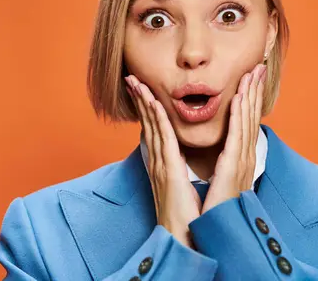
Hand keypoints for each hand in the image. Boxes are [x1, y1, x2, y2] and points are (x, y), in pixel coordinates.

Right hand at [124, 75, 200, 247]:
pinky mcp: (168, 171)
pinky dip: (156, 120)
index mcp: (164, 164)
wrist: (182, 239)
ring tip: (136, 83)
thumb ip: (179, 169)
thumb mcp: (181, 187)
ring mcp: (161, 165)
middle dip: (140, 100)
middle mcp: (158, 161)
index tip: (143, 90)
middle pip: (148, 123)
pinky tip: (152, 103)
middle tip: (132, 79)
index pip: (155, 129)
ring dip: (144, 103)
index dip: (148, 108)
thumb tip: (181, 156)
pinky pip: (163, 139)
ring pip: (152, 126)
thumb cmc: (186, 216)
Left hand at [202, 63, 266, 213]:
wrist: (216, 234)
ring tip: (252, 73)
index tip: (249, 80)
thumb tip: (218, 152)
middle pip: (249, 117)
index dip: (248, 100)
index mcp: (238, 160)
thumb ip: (221, 164)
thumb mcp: (219, 182)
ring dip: (249, 95)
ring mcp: (241, 162)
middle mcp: (244, 158)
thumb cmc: (214, 211)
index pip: (244, 123)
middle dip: (254, 91)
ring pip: (246, 121)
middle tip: (257, 68)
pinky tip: (240, 97)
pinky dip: (240, 115)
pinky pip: (237, 135)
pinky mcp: (233, 167)